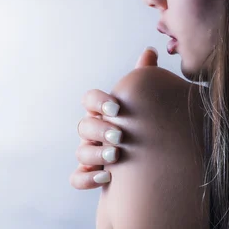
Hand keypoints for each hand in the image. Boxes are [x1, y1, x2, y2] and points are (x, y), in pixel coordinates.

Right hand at [69, 46, 158, 188]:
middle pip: (84, 126)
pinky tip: (106, 177)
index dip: (99, 101)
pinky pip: (77, 178)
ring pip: (81, 152)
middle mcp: (93, 132)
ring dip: (97, 153)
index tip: (117, 108)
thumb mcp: (144, 103)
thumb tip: (150, 50)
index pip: (90, 99)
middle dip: (100, 130)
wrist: (151, 166)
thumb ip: (144, 77)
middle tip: (119, 135)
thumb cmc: (143, 127)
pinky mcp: (90, 176)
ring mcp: (90, 154)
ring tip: (116, 157)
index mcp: (103, 111)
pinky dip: (87, 178)